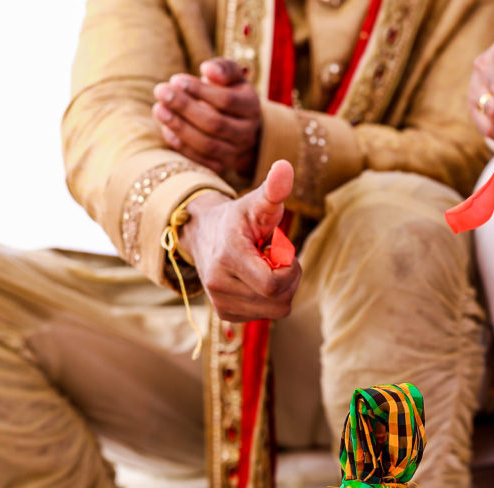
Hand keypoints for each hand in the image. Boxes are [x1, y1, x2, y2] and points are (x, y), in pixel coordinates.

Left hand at [153, 58, 261, 177]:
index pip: (226, 101)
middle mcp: (246, 134)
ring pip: (207, 144)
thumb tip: (208, 70)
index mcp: (251, 108)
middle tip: (161, 91)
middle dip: (184, 107)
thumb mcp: (233, 77)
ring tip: (158, 109)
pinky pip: (200, 160)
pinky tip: (166, 128)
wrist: (242, 129)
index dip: (199, 90)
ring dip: (179, 127)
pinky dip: (181, 145)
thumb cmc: (231, 95)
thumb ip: (223, 68)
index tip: (176, 79)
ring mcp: (234, 154)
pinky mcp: (220, 167)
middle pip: (215, 124)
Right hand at [180, 160, 300, 321]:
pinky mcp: (224, 314)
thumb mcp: (257, 202)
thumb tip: (285, 166)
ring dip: (281, 289)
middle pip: (280, 300)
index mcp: (228, 257)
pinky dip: (269, 299)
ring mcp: (220, 303)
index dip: (289, 269)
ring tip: (264, 266)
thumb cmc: (239, 218)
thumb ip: (274, 189)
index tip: (279, 248)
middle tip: (274, 255)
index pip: (274, 285)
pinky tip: (256, 279)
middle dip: (288, 278)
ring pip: (276, 311)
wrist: (204, 234)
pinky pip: (265, 316)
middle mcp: (218, 285)